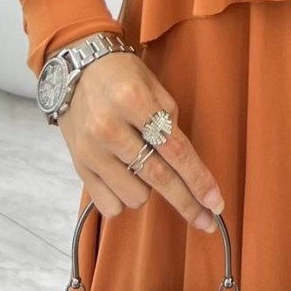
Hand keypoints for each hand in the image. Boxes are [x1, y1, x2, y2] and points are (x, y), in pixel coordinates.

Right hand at [58, 51, 225, 232]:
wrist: (75, 69)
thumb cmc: (121, 75)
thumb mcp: (154, 86)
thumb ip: (170, 123)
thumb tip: (186, 167)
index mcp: (133, 102)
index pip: (175, 149)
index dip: (199, 179)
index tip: (216, 203)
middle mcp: (109, 128)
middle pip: (159, 177)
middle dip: (187, 203)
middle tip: (207, 222)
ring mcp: (91, 151)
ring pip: (135, 196)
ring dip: (149, 189)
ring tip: (144, 165)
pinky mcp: (79, 167)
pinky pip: (110, 205)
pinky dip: (124, 198)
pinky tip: (125, 177)